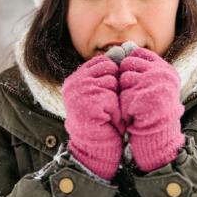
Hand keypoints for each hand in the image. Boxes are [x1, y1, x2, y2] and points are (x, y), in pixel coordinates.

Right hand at [63, 54, 123, 179]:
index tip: (110, 93)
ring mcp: (79, 92)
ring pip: (112, 82)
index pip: (103, 61)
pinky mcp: (88, 103)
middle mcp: (74, 82)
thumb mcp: (102, 92)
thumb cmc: (103, 120)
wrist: (95, 148)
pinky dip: (115, 111)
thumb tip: (122, 48)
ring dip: (117, 100)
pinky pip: (112, 98)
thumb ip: (107, 72)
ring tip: (107, 114)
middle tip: (108, 106)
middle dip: (115, 87)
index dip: (113, 76)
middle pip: (109, 68)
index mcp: (76, 78)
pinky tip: (107, 120)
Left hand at [119, 47, 185, 172]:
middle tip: (135, 97)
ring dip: (124, 92)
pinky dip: (124, 104)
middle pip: (128, 63)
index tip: (133, 82)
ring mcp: (154, 84)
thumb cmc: (151, 112)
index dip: (130, 66)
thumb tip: (125, 45)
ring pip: (124, 78)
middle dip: (126, 80)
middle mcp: (163, 74)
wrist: (157, 139)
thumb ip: (141, 67)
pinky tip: (134, 113)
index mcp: (166, 70)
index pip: (138, 54)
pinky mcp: (144, 96)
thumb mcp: (152, 85)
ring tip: (136, 105)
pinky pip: (123, 93)